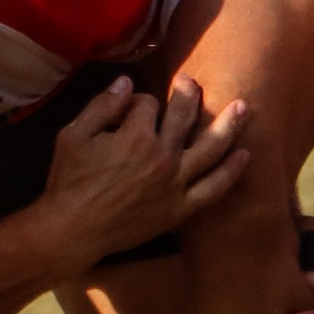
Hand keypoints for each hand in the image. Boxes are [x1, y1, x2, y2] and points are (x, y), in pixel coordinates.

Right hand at [41, 74, 248, 266]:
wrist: (73, 230)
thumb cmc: (69, 181)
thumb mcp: (74, 134)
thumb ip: (102, 106)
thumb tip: (126, 82)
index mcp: (135, 135)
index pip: (148, 104)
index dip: (139, 101)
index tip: (130, 106)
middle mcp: (162, 156)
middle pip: (185, 116)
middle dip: (189, 94)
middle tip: (191, 83)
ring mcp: (175, 183)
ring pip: (210, 148)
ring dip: (229, 125)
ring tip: (244, 108)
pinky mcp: (180, 208)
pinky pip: (213, 189)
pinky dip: (231, 172)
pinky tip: (244, 156)